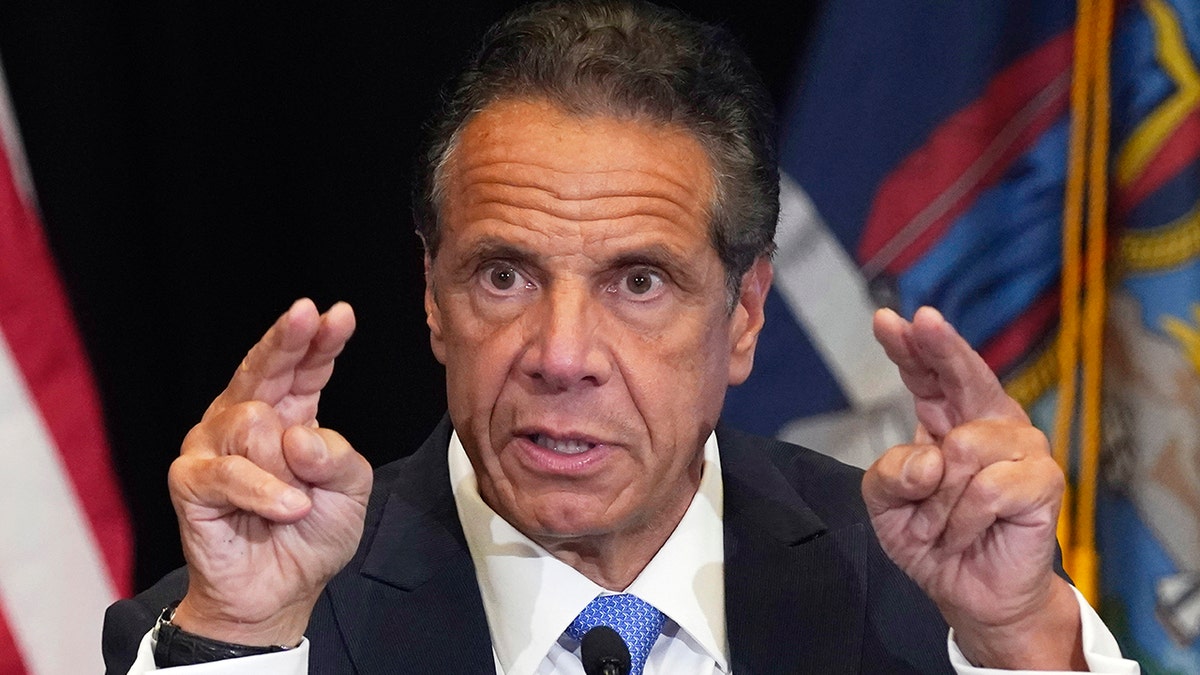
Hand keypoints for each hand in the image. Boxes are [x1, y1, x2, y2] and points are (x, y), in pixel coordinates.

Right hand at [167, 299, 372, 646]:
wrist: (278, 592)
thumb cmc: (310, 535)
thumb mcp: (350, 491)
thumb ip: (338, 456)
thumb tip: (299, 435)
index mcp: (288, 414)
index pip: (303, 368)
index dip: (318, 341)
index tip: (338, 314)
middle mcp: (245, 419)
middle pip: (263, 367)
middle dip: (287, 340)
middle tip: (308, 313)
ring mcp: (212, 445)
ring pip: (253, 423)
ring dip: (286, 467)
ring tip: (295, 501)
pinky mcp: (190, 479)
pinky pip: (231, 471)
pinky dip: (266, 492)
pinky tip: (289, 508)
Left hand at [863, 307, 1084, 669]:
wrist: (969, 592)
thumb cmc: (931, 539)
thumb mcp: (885, 504)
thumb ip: (889, 474)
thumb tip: (930, 460)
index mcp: (947, 419)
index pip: (926, 374)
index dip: (910, 346)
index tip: (888, 320)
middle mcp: (987, 423)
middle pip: (964, 374)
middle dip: (942, 347)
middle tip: (924, 322)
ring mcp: (1021, 447)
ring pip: (963, 449)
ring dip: (939, 500)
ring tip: (942, 525)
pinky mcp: (1044, 480)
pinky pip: (987, 487)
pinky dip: (964, 518)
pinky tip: (967, 532)